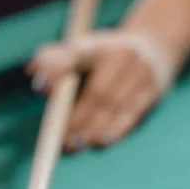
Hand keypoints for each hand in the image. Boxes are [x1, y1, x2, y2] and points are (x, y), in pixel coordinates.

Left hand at [27, 31, 177, 150]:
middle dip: (76, 117)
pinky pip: (133, 112)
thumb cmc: (105, 54)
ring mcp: (141, 71)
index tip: (39, 86)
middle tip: (60, 139)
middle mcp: (122, 55)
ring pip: (114, 105)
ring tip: (75, 145)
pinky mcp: (154, 88)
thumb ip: (55, 59)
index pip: (74, 55)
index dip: (57, 69)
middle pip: (97, 90)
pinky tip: (102, 142)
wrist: (156, 43)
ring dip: (93, 128)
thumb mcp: (83, 48)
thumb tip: (33, 70)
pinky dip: (117, 129)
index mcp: (98, 44)